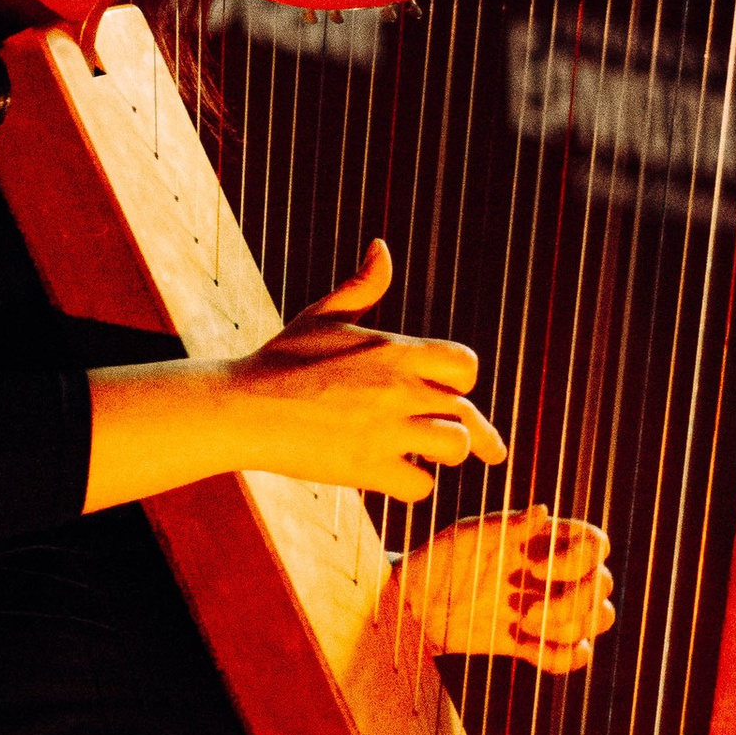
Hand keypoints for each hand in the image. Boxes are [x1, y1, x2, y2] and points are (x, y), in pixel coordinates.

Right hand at [232, 239, 506, 503]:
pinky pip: (420, 486)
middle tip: (492, 450)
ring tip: (429, 455)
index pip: (465, 364)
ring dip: (444, 454)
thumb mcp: (323, 316)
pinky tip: (398, 477)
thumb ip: (362, 286)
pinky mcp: (368, 468)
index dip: (461, 380)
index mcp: (395, 350)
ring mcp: (386, 430)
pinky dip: (412, 484)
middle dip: (475, 431)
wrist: (243, 406)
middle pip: (466, 412)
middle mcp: (399, 389)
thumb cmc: (281, 359)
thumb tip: (381, 248)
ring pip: (454, 448)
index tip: (451, 391)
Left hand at [393, 506, 615, 671]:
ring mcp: (546, 609)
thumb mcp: (467, 536)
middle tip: (527, 612)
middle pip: (603, 585)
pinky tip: (528, 649)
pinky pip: (574, 655)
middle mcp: (553, 574)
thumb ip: (506, 525)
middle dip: (575, 602)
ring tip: (527, 627)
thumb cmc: (437, 559)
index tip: (535, 568)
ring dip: (572, 628)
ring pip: (598, 619)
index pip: (594, 544)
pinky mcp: (534, 643)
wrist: (412, 607)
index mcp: (543, 542)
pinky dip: (562, 658)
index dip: (578, 559)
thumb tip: (543, 510)